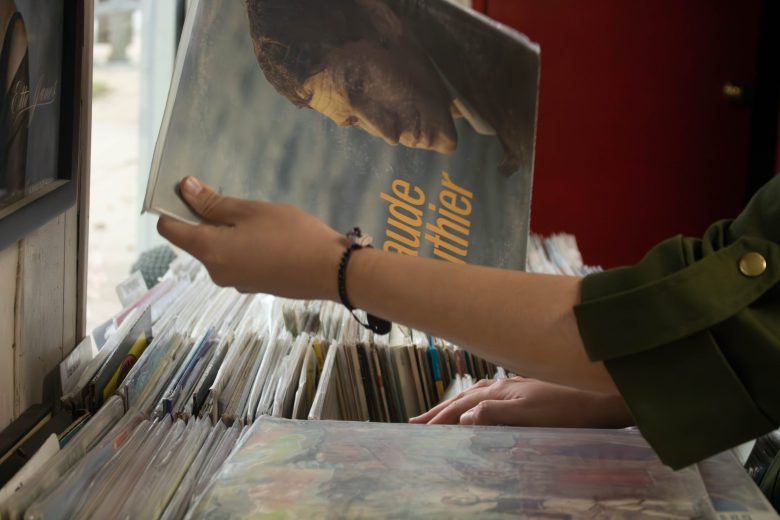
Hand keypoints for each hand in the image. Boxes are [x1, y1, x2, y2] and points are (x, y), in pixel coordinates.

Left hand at [157, 177, 346, 298]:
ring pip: (220, 250)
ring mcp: (235, 281)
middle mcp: (215, 271)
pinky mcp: (254, 285)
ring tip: (261, 220)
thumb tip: (185, 189)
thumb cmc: (291, 235)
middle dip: (208, 219)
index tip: (191, 190)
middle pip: (196, 240)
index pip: (170, 229)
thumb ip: (215, 203)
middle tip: (239, 202)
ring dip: (230, 233)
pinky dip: (245, 247)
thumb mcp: (251, 211)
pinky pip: (238, 261)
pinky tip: (271, 238)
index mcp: (209, 250)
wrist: (332, 271)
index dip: (173, 207)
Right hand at [409, 377, 632, 427]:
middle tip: (414, 421)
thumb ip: (496, 414)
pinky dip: (474, 402)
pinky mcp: (528, 390)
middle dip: (438, 411)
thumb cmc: (571, 408)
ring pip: (475, 395)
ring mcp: (516, 386)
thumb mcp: (533, 415)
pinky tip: (479, 405)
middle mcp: (504, 385)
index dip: (438, 418)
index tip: (416, 428)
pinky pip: (489, 396)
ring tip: (438, 413)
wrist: (604, 393)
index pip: (461, 407)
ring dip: (454, 405)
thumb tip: (461, 419)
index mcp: (500, 391)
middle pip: (463, 398)